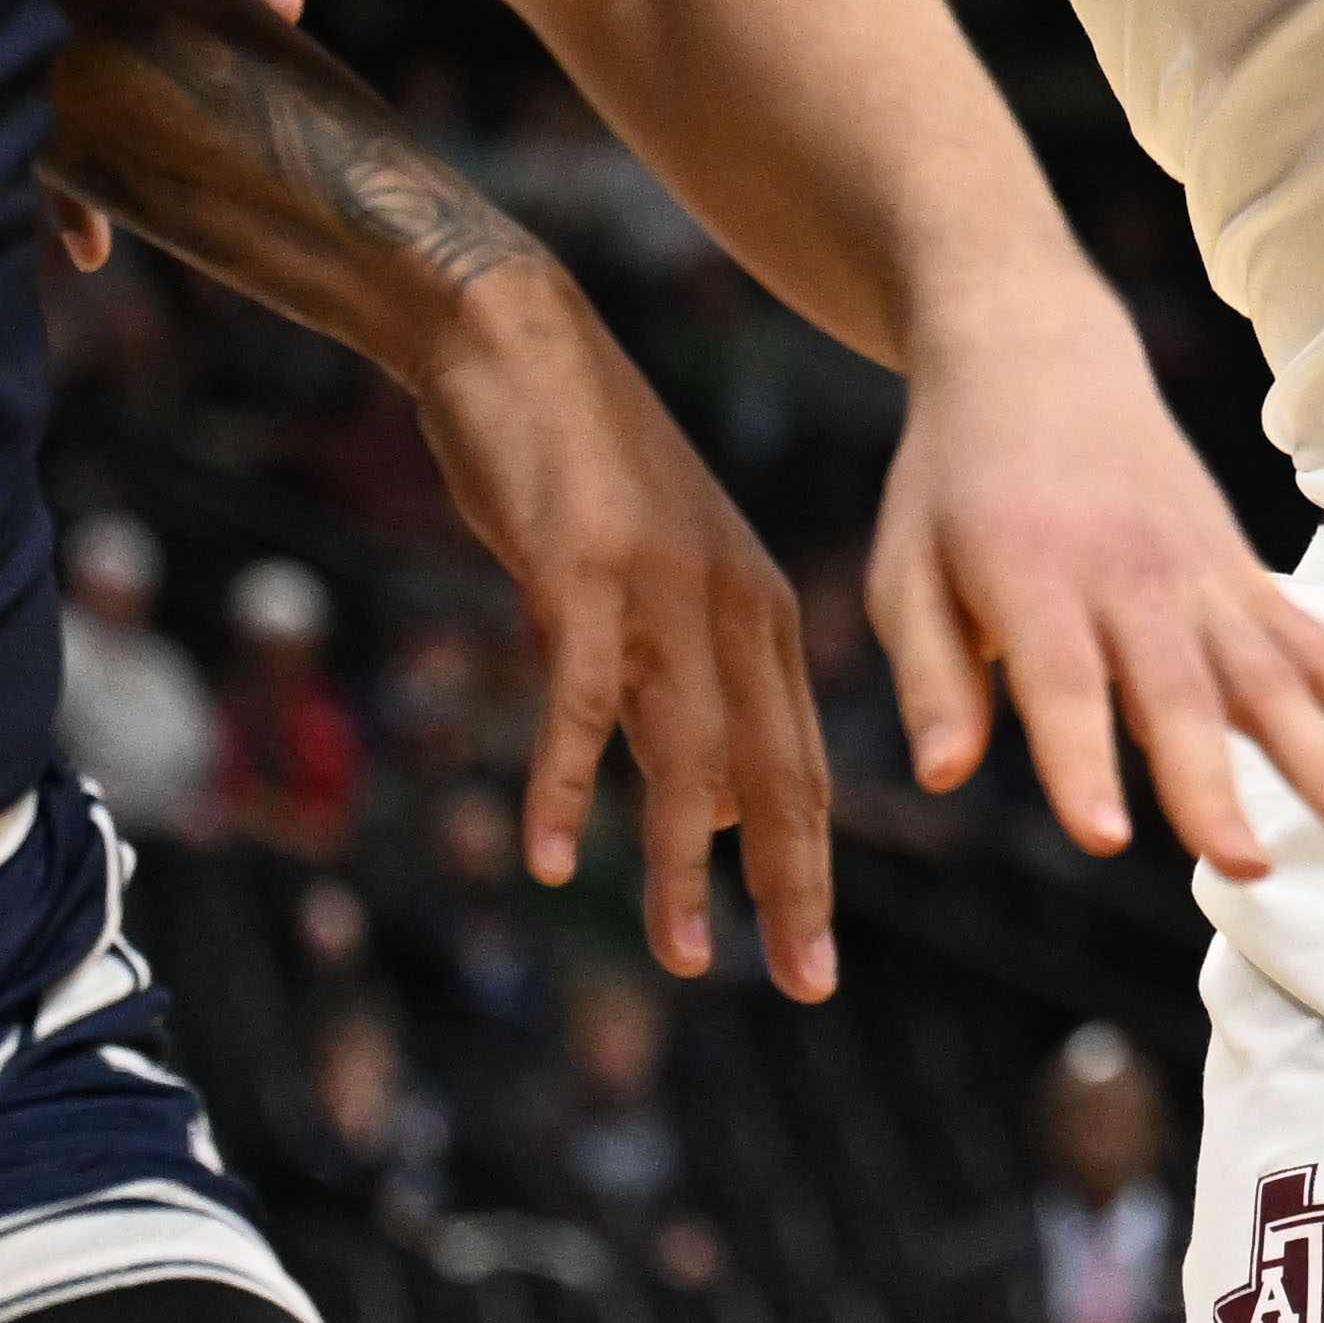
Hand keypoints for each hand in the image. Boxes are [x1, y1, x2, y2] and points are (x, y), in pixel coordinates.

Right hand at [405, 259, 834, 994]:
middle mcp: (729, 607)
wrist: (512, 341)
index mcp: (755, 612)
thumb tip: (696, 809)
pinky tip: (557, 858)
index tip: (811, 954)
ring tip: (689, 958)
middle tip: (806, 981)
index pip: (797, 763)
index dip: (806, 864)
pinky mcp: (584, 574)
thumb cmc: (572, 468)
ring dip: (686, 868)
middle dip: (790, 888)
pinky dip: (572, 787)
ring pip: (690, 755)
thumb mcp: (647, 581)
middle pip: (772, 774)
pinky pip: (583, 703)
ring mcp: (662, 591)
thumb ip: (676, 685)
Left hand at [861, 291, 1323, 878]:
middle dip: (1215, 784)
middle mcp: (1130, 575)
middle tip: (1246, 868)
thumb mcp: (902, 567)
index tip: (1106, 838)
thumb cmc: (956, 481)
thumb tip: (942, 777)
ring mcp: (1201, 573)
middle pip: (1180, 693)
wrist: (1035, 354)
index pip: (1061, 682)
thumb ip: (929, 676)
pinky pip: (1317, 643)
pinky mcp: (1243, 574)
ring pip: (1271, 674)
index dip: (1082, 760)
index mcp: (1032, 575)